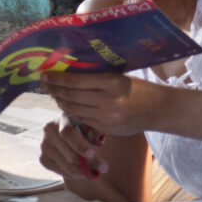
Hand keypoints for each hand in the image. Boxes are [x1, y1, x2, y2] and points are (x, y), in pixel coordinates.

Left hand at [40, 71, 155, 136]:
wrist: (158, 109)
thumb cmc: (138, 89)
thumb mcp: (119, 77)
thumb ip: (98, 77)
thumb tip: (71, 73)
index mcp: (111, 82)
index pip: (76, 80)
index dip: (58, 78)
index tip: (46, 74)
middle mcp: (108, 100)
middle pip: (72, 95)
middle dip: (54, 90)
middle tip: (44, 84)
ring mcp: (106, 116)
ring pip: (74, 109)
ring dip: (61, 101)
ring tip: (54, 94)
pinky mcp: (106, 128)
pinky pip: (83, 120)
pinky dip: (72, 112)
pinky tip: (67, 106)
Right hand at [40, 117, 108, 179]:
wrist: (69, 134)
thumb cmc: (84, 128)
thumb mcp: (91, 125)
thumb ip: (95, 130)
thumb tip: (99, 141)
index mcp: (63, 118)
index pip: (68, 133)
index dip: (80, 145)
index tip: (93, 154)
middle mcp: (49, 130)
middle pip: (70, 154)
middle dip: (90, 164)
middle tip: (104, 168)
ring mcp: (44, 145)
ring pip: (67, 166)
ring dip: (84, 172)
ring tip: (96, 171)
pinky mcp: (43, 158)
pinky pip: (61, 172)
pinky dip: (74, 175)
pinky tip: (83, 172)